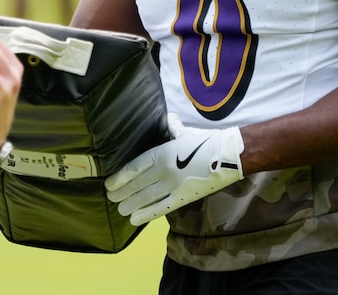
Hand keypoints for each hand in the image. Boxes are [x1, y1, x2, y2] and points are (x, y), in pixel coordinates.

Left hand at [105, 113, 243, 224]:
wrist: (228, 156)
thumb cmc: (205, 141)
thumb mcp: (183, 132)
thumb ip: (172, 127)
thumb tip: (168, 118)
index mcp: (161, 153)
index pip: (134, 167)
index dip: (120, 178)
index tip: (109, 184)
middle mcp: (163, 170)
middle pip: (137, 184)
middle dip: (122, 193)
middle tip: (110, 198)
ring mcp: (173, 186)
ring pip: (146, 198)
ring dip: (131, 204)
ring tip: (120, 209)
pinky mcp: (183, 198)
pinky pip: (161, 208)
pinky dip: (146, 214)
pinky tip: (135, 220)